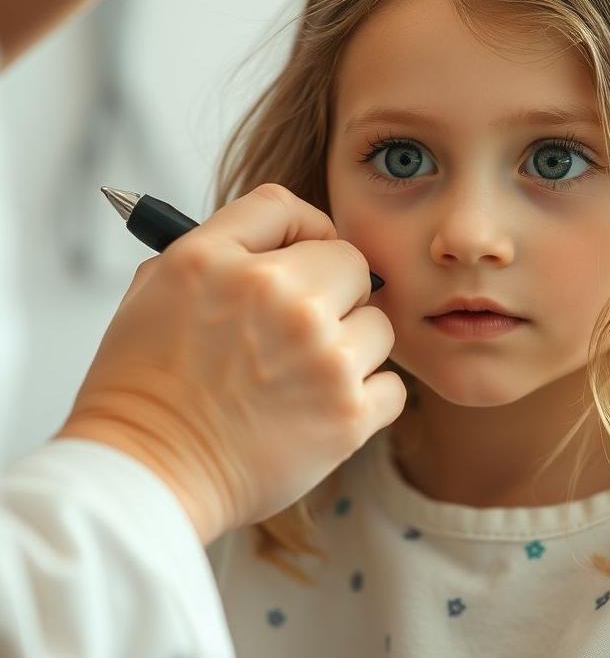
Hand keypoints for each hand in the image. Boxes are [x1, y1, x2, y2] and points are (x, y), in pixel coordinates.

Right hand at [55, 184, 404, 545]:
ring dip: (352, 347)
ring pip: (378, 325)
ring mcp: (320, 354)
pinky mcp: (348, 412)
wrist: (146, 478)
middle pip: (350, 261)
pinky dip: (367, 398)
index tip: (305, 251)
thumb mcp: (155, 290)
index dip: (301, 228)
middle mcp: (276, 296)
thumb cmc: (142, 390)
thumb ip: (218, 252)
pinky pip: (392, 385)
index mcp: (217, 260)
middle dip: (335, 290)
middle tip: (307, 325)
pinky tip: (325, 408)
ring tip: (308, 377)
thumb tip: (282, 242)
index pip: (283, 206)